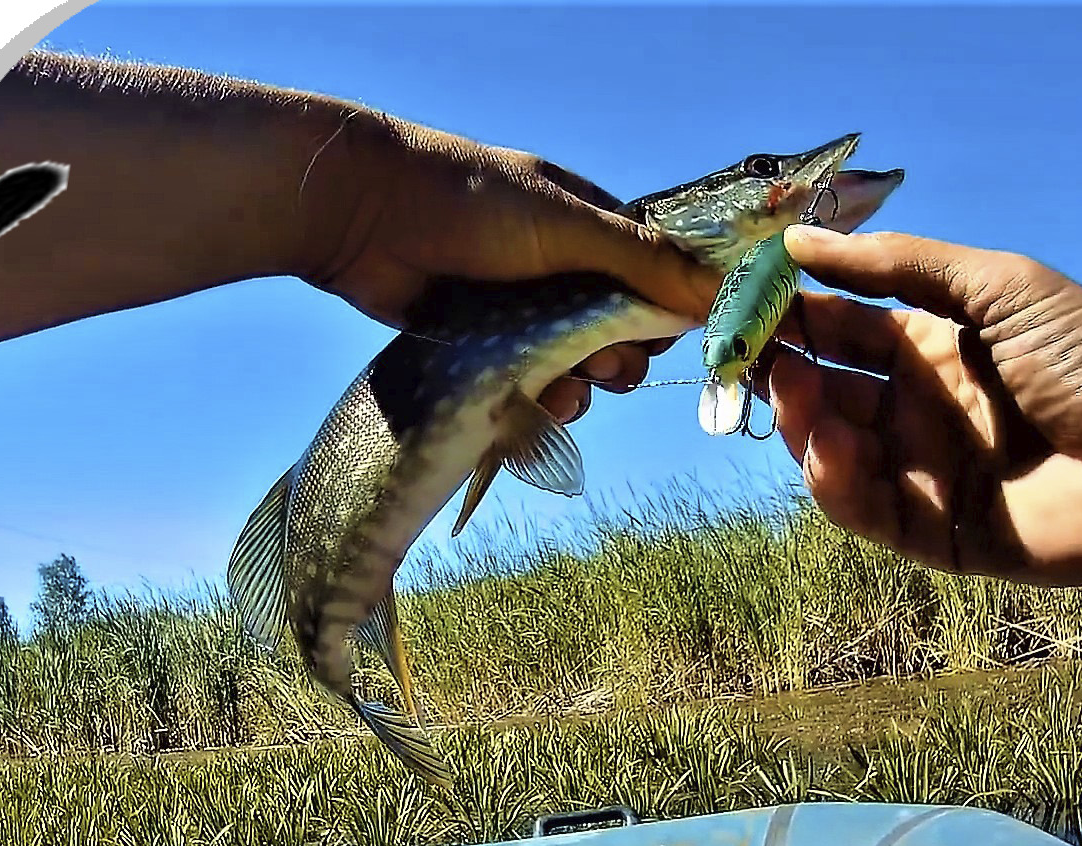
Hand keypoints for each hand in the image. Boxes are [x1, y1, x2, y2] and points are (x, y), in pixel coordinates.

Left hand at [299, 115, 721, 422]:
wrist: (364, 218)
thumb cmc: (470, 203)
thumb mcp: (566, 224)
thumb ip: (642, 261)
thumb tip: (717, 292)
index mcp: (591, 227)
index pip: (655, 280)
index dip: (667, 314)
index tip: (665, 340)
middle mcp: (562, 271)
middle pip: (620, 333)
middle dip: (619, 358)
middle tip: (603, 365)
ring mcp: (520, 312)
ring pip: (576, 368)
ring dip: (580, 388)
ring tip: (562, 388)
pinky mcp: (482, 348)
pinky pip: (528, 388)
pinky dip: (536, 403)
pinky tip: (528, 406)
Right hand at [763, 225, 1081, 594]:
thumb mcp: (1000, 286)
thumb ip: (900, 267)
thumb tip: (800, 241)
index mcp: (932, 344)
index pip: (840, 325)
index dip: (790, 312)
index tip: (743, 298)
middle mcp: (918, 407)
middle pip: (824, 388)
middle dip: (781, 368)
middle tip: (748, 352)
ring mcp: (921, 470)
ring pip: (830, 448)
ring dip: (800, 419)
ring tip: (793, 392)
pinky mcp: (930, 531)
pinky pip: (860, 507)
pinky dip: (832, 479)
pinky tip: (829, 445)